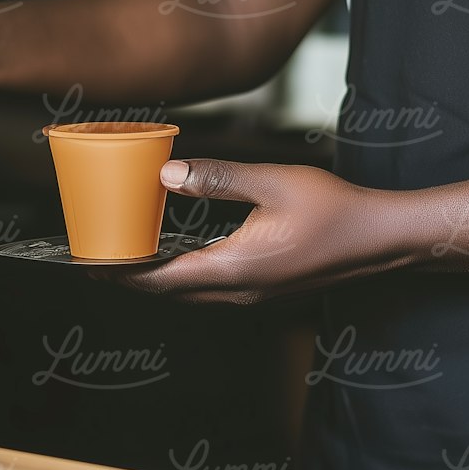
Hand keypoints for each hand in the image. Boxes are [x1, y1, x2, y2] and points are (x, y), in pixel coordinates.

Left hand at [116, 159, 417, 304]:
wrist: (381, 239)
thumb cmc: (333, 209)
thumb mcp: (273, 182)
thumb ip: (218, 178)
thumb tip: (166, 174)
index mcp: (235, 269)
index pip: (161, 279)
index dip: (122, 273)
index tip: (88, 264)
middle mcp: (239, 291)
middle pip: (168, 291)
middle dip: (129, 277)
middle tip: (93, 257)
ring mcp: (252, 295)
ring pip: (188, 292)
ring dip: (154, 277)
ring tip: (124, 254)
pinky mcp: (263, 289)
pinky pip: (208, 287)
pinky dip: (181, 273)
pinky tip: (174, 251)